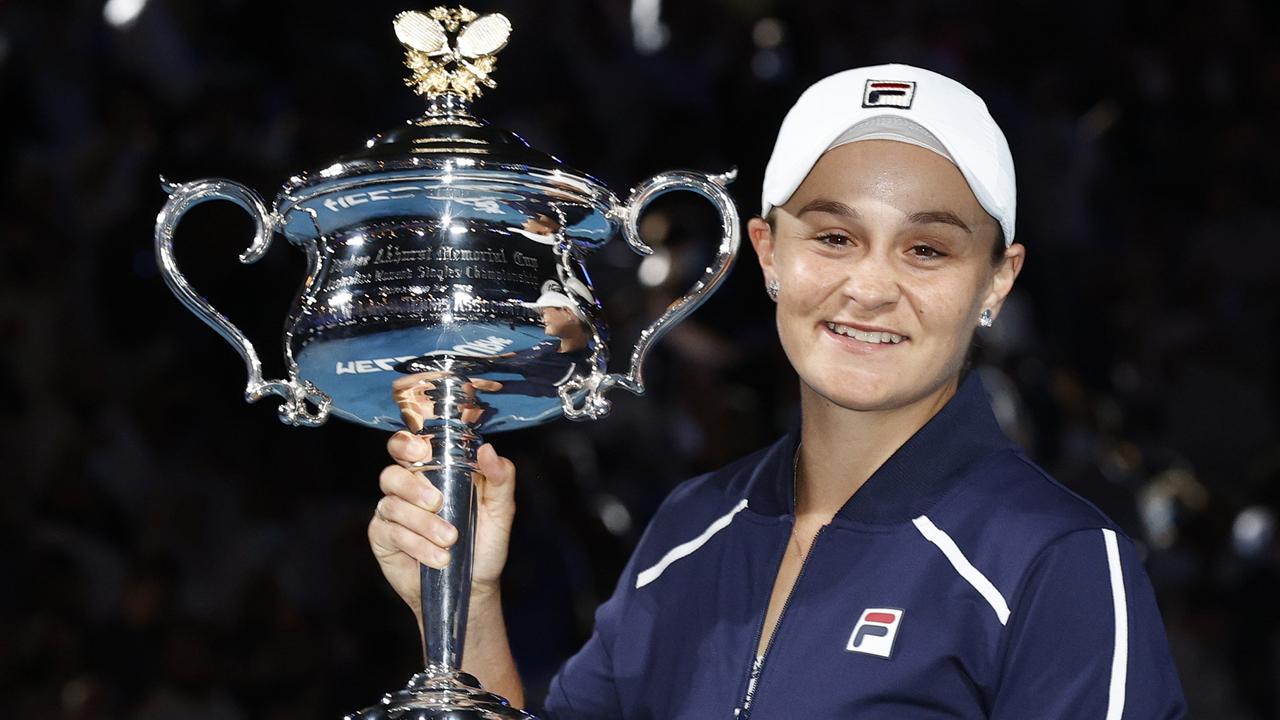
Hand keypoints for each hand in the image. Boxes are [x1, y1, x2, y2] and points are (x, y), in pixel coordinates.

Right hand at [367, 433, 517, 623]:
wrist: (473, 587)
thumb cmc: (485, 543)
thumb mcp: (501, 510)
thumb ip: (500, 478)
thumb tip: (487, 450)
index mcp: (435, 472)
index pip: (409, 446)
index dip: (407, 443)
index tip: (420, 450)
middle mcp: (409, 488)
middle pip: (392, 473)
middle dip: (412, 486)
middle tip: (437, 502)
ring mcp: (393, 512)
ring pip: (392, 505)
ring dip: (422, 523)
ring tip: (449, 540)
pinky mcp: (383, 537)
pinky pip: (390, 532)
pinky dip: (416, 544)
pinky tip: (437, 558)